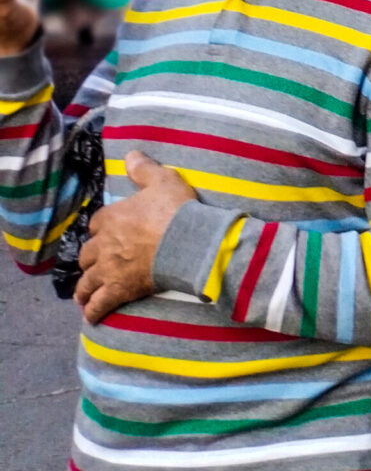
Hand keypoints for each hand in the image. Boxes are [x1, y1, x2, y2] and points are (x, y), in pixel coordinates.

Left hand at [75, 152, 195, 322]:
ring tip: (83, 295)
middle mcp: (104, 245)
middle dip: (89, 260)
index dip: (102, 229)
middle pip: (87, 255)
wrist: (188, 242)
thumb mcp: (162, 180)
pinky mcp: (119, 289)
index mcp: (111, 218)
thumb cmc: (175, 210)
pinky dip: (94, 310)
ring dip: (84, 288)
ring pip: (87, 281)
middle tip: (94, 265)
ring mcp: (109, 269)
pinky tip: (91, 316)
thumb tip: (130, 154)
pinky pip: (100, 304)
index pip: (96, 224)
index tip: (108, 232)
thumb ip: (143, 169)